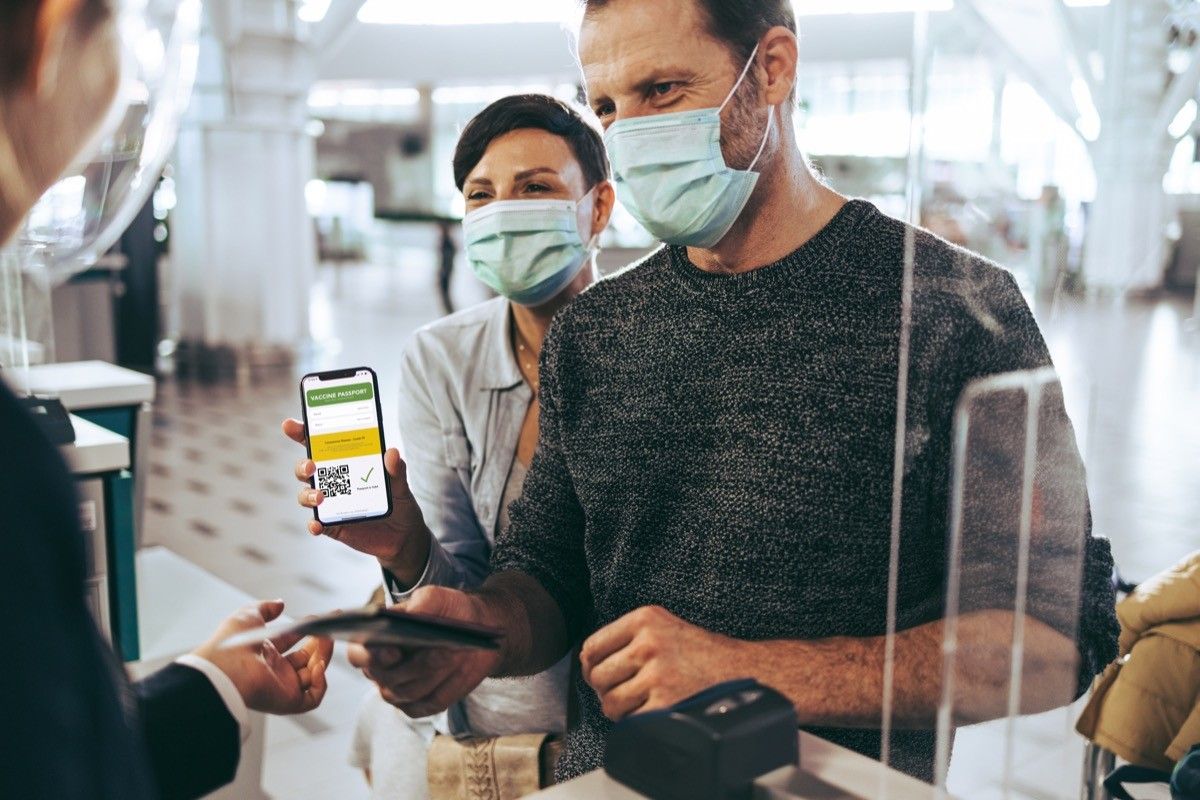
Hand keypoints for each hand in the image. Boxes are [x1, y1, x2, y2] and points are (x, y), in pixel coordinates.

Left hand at [193, 600, 333, 714]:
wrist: (225, 668)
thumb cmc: (232, 643)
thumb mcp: (249, 615)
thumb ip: (266, 607)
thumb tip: (279, 604)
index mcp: (263, 652)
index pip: (291, 641)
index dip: (306, 630)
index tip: (320, 619)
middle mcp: (273, 671)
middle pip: (306, 659)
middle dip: (319, 644)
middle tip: (327, 630)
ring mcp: (282, 686)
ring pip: (313, 675)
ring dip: (323, 658)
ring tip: (325, 642)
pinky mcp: (287, 701)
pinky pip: (312, 698)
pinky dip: (320, 683)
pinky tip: (317, 667)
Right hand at [282, 418, 430, 585]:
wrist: (404, 536)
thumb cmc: (399, 502)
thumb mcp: (400, 484)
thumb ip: (396, 469)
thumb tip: (391, 452)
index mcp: (345, 463)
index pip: (319, 444)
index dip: (302, 433)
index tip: (290, 425)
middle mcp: (333, 481)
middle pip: (306, 469)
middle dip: (302, 465)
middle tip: (312, 465)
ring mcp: (330, 503)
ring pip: (305, 495)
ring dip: (307, 495)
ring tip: (320, 496)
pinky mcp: (332, 525)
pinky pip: (316, 524)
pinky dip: (314, 524)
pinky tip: (318, 525)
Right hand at [348, 586, 501, 718]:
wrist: (472, 626)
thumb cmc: (445, 610)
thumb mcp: (436, 598)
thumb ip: (421, 603)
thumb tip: (410, 615)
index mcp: (373, 642)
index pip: (358, 656)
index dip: (372, 656)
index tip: (393, 650)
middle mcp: (381, 671)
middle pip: (387, 678)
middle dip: (416, 665)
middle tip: (439, 649)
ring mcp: (399, 692)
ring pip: (411, 692)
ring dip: (434, 672)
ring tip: (453, 653)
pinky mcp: (422, 705)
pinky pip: (431, 703)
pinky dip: (448, 686)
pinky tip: (460, 669)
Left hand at [581, 605, 748, 720]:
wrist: (745, 671)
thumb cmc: (702, 653)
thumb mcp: (663, 627)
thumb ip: (625, 638)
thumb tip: (586, 663)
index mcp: (645, 619)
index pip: (592, 646)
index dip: (592, 666)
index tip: (602, 673)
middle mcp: (649, 643)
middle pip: (596, 676)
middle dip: (606, 689)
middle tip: (624, 691)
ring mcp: (657, 674)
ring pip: (609, 701)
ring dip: (620, 709)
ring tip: (640, 702)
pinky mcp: (666, 703)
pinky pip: (629, 721)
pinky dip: (637, 723)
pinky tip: (653, 712)